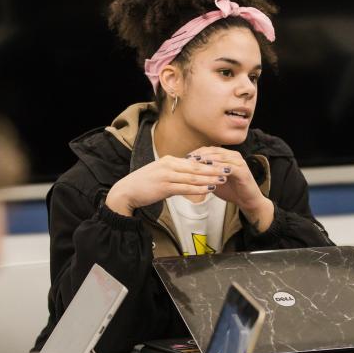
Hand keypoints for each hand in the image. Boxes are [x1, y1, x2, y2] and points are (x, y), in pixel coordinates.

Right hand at [105, 156, 226, 215]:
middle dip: (214, 168)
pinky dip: (199, 188)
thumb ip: (174, 174)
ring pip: (193, 177)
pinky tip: (209, 189)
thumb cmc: (142, 185)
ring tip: (223, 178)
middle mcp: (169, 165)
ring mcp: (166, 175)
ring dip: (209, 178)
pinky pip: (185, 187)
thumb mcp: (159, 174)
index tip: (221, 163)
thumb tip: (187, 178)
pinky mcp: (164, 187)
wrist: (125, 192)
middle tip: (228, 168)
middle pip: (196, 167)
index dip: (208, 163)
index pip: (193, 161)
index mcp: (168, 160)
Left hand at [186, 146, 274, 232]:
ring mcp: (239, 163)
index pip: (210, 150)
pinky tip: (210, 170)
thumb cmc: (231, 190)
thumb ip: (205, 174)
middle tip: (189, 158)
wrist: (247, 200)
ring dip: (209, 159)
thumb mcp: (214, 180)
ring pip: (222, 157)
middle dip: (201, 154)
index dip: (197, 152)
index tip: (185, 157)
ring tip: (197, 161)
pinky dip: (219, 167)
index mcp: (227, 156)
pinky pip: (230, 167)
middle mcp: (234, 156)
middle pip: (215, 151)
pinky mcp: (243, 171)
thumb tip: (187, 172)